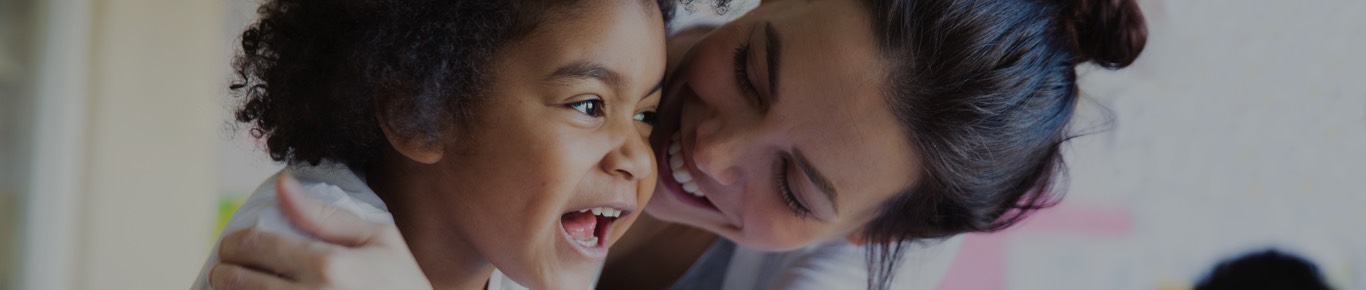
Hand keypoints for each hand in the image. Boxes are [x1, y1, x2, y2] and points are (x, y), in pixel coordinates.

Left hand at [208, 173, 431, 289]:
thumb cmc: (401, 284)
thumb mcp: (379, 240)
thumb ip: (326, 215)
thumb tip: (282, 184)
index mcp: (329, 265)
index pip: (254, 244)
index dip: (234, 242)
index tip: (234, 244)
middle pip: (235, 279)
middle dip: (224, 270)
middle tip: (228, 268)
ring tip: (236, 286)